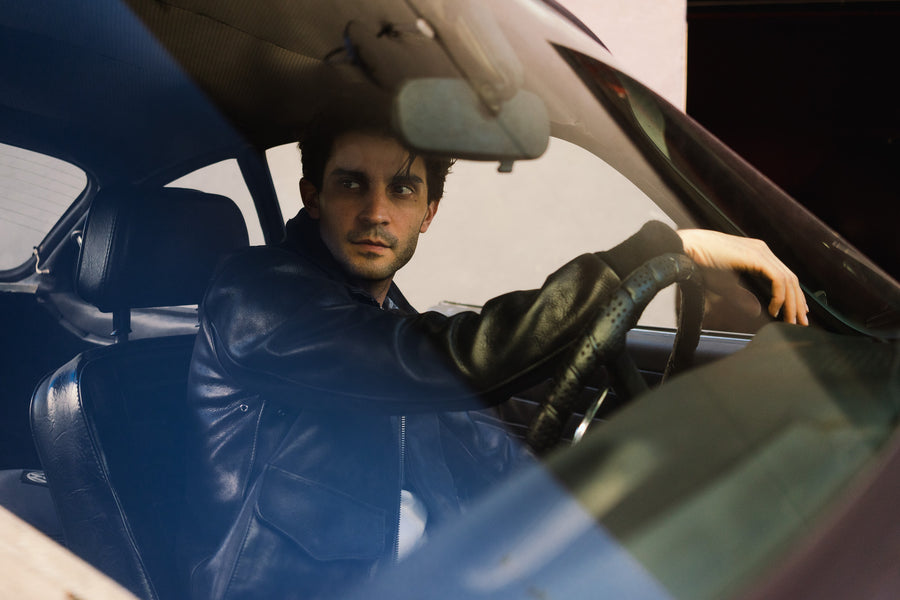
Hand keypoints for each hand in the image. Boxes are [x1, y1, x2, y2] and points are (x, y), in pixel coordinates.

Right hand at [677, 229, 808, 325]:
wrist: (688, 249)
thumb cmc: (700, 264)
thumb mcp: (725, 285)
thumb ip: (741, 296)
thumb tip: (756, 310)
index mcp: (757, 254)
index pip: (784, 276)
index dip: (792, 296)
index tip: (794, 313)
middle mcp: (763, 251)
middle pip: (791, 279)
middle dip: (797, 302)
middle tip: (801, 322)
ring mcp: (761, 252)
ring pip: (788, 280)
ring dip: (791, 303)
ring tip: (790, 320)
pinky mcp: (757, 257)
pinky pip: (778, 279)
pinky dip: (780, 296)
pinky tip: (775, 309)